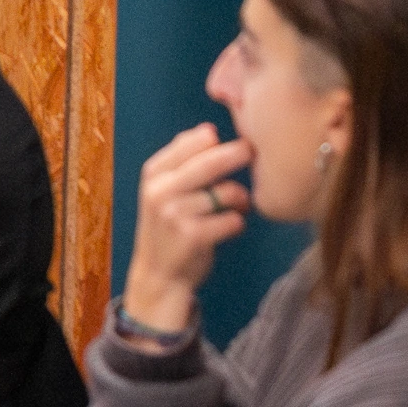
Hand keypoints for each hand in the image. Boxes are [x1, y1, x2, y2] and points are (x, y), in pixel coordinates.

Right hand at [121, 121, 256, 332]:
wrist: (158, 275)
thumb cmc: (168, 227)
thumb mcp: (163, 190)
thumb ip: (181, 161)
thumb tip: (209, 131)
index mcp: (154, 173)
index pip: (190, 142)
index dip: (216, 139)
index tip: (236, 140)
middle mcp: (161, 191)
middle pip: (210, 162)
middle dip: (238, 154)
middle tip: (253, 153)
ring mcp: (175, 214)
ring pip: (226, 192)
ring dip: (241, 198)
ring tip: (240, 205)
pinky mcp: (193, 236)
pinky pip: (232, 220)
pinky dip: (238, 223)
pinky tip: (232, 227)